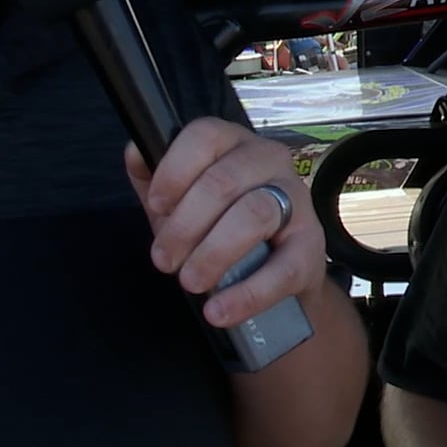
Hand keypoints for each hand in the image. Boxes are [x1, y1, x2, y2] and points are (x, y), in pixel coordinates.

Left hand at [125, 117, 323, 328]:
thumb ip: (153, 176)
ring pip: (254, 215)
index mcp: (233, 142)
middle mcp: (269, 160)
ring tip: (190, 282)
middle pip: (223, 181)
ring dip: (213, 254)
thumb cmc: (218, 224)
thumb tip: (135, 153)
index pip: (205, 135)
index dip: (174, 170)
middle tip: (163, 260)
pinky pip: (282, 269)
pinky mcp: (311, 246)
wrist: (269, 272)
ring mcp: (296, 200)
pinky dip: (246, 295)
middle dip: (185, 225)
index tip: (156, 204)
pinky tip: (219, 311)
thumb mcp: (181, 199)